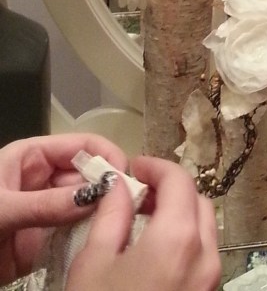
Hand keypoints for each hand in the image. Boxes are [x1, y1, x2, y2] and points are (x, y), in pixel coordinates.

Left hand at [0, 134, 126, 284]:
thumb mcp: (0, 210)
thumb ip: (45, 204)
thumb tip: (97, 196)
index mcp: (31, 158)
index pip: (80, 145)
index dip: (105, 155)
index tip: (124, 176)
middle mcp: (44, 181)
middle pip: (90, 176)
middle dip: (110, 188)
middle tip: (132, 206)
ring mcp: (47, 212)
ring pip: (88, 207)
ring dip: (105, 214)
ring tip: (121, 225)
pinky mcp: (46, 242)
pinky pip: (77, 235)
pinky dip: (91, 239)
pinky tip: (103, 242)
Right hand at [66, 156, 220, 290]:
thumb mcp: (94, 262)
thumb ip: (112, 215)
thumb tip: (120, 185)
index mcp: (179, 238)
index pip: (180, 181)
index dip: (157, 167)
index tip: (135, 167)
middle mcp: (206, 254)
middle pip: (199, 201)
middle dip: (172, 189)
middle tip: (140, 191)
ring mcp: (212, 278)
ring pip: (206, 228)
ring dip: (182, 213)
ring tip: (146, 218)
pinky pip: (205, 254)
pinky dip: (187, 239)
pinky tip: (158, 247)